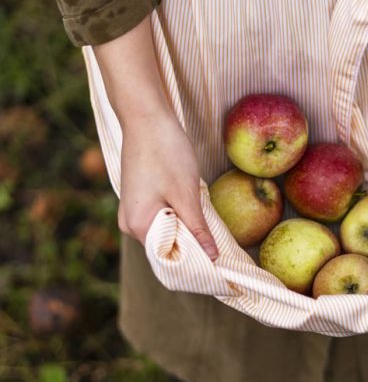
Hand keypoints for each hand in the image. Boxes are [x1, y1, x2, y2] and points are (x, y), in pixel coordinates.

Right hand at [93, 16, 217, 260]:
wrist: (146, 117)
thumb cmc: (165, 152)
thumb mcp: (186, 194)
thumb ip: (198, 230)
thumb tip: (212, 257)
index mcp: (138, 226)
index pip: (169, 259)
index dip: (196, 262)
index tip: (220, 264)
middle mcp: (130, 224)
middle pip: (168, 247)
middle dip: (194, 246)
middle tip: (223, 246)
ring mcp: (133, 211)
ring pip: (167, 232)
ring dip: (189, 231)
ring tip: (212, 229)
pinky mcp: (140, 199)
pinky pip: (163, 218)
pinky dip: (181, 218)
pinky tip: (197, 212)